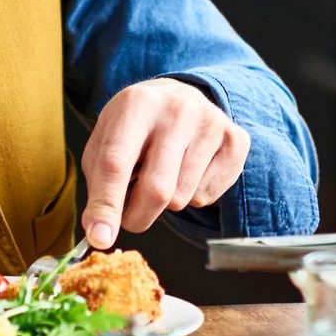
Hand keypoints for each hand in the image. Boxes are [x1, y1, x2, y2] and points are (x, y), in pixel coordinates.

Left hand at [80, 78, 248, 247]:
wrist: (181, 97)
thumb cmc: (136, 127)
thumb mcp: (105, 141)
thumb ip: (99, 183)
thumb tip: (99, 232)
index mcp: (137, 104)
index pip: (116, 163)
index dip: (106, 205)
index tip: (99, 238)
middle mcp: (177, 109)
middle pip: (156, 189)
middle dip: (137, 217)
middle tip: (130, 216)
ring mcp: (211, 124)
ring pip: (181, 198)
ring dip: (165, 202)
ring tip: (163, 173)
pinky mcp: (236, 141)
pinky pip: (207, 197)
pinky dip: (191, 196)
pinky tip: (188, 170)